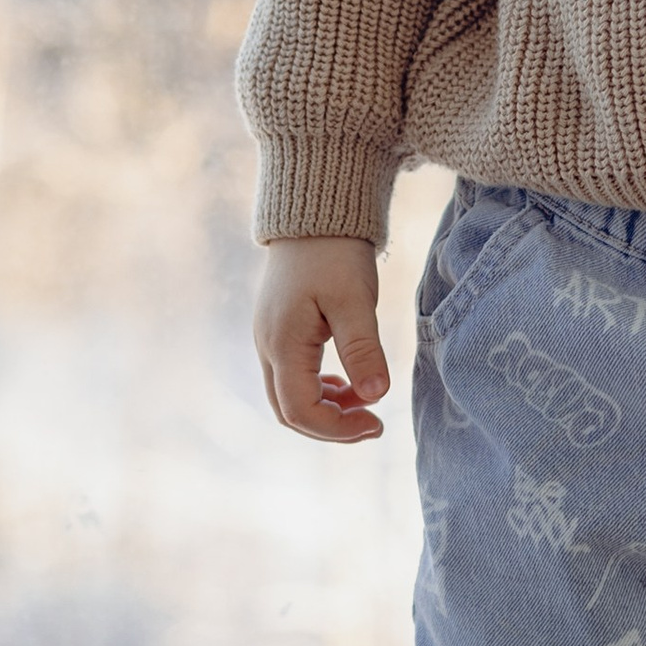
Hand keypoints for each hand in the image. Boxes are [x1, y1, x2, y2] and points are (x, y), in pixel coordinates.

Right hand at [255, 237, 388, 442]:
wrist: (313, 216)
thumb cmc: (334, 253)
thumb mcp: (355, 300)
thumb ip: (363, 349)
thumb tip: (376, 396)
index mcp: (283, 344)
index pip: (300, 411)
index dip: (338, 429)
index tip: (377, 423)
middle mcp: (268, 347)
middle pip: (289, 413)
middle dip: (332, 427)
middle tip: (374, 424)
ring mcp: (270, 340)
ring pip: (290, 398)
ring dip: (328, 410)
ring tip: (367, 400)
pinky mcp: (279, 333)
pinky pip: (292, 379)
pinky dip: (321, 391)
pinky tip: (349, 383)